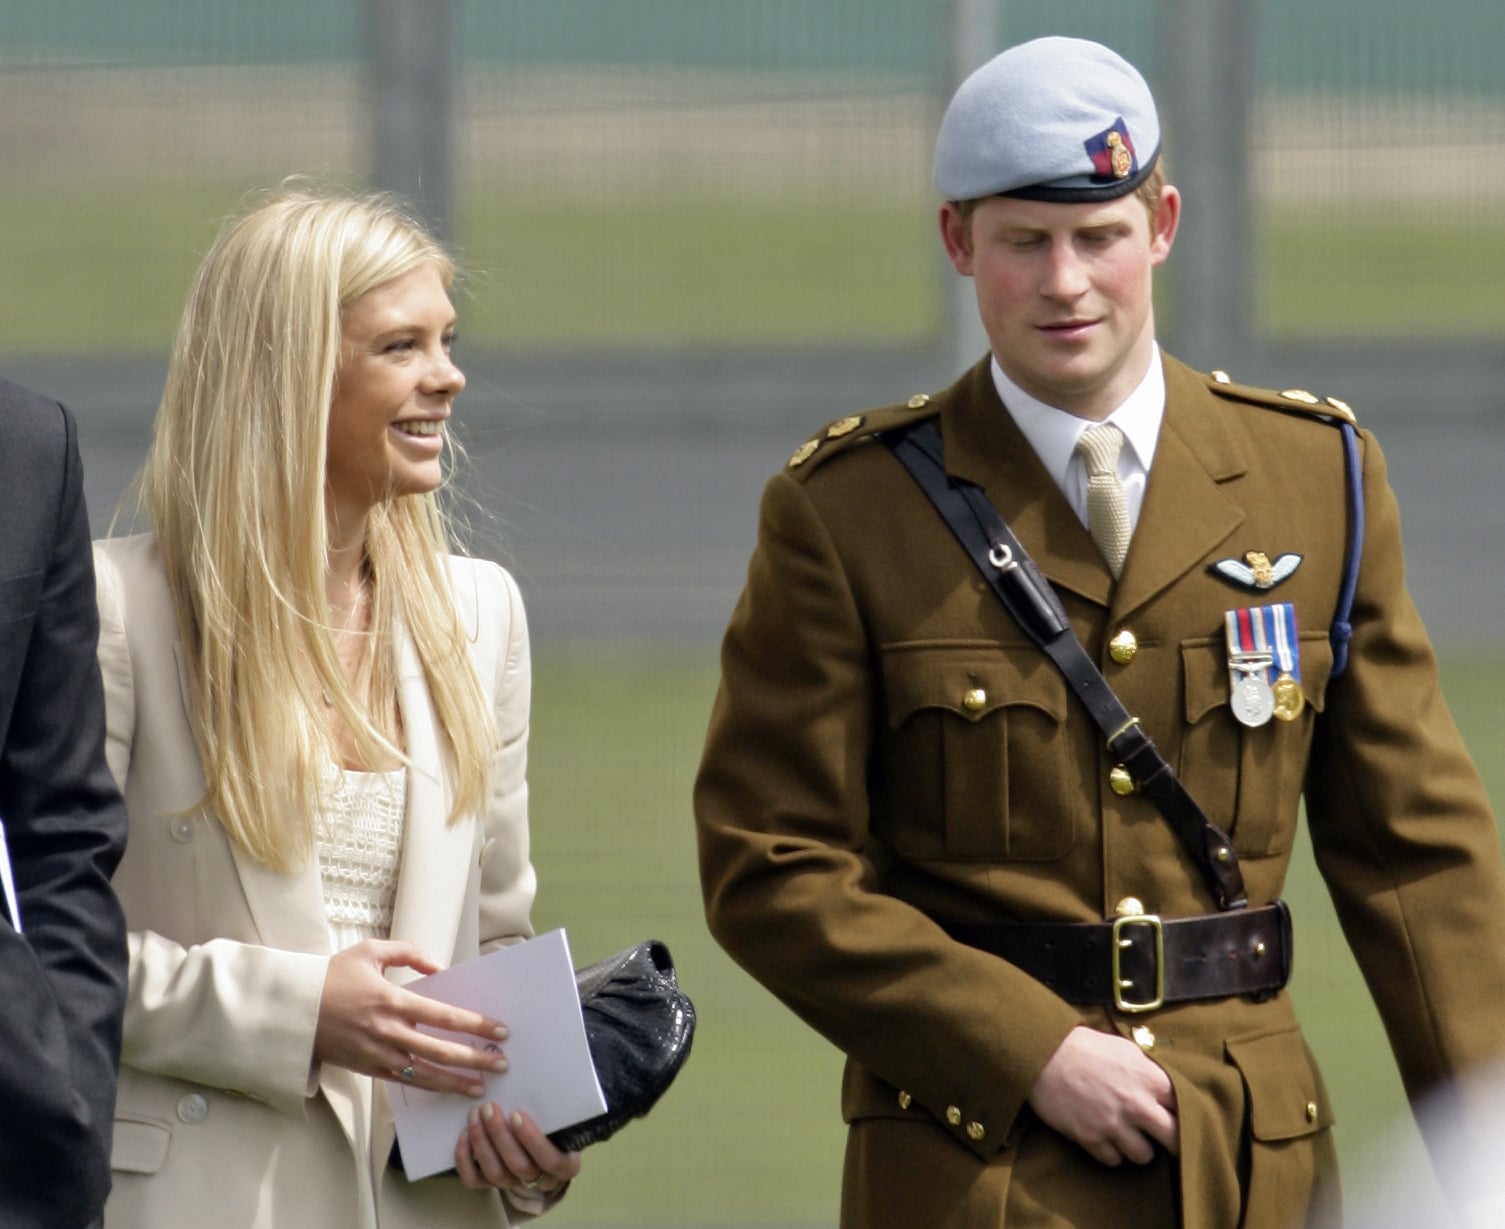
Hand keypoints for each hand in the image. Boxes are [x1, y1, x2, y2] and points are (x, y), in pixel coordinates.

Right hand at [314, 939, 510, 1095]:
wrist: (293, 1010)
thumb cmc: (332, 977)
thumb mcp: (369, 951)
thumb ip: (407, 952)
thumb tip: (438, 967)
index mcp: (392, 1000)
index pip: (444, 1016)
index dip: (475, 1024)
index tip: (499, 1030)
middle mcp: (389, 1031)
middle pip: (441, 1050)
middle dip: (475, 1057)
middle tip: (502, 1062)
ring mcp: (378, 1054)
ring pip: (425, 1073)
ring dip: (456, 1081)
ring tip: (481, 1086)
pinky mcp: (368, 1069)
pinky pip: (405, 1081)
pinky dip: (429, 1086)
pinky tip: (448, 1088)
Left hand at [456, 1104, 581, 1195]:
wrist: (542, 1147)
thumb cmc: (555, 1124)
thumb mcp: (562, 1118)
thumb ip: (554, 1109)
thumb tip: (539, 1077)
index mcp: (565, 1165)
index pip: (550, 1159)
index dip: (532, 1139)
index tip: (516, 1114)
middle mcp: (540, 1181)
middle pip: (518, 1166)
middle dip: (500, 1135)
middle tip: (488, 1107)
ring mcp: (514, 1184)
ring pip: (495, 1173)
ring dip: (482, 1142)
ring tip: (475, 1114)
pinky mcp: (491, 1185)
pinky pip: (474, 1180)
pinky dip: (465, 1159)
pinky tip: (464, 1135)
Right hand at [1027, 1026, 1178, 1165]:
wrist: (1042, 1055)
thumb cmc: (1084, 1047)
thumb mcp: (1124, 1049)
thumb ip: (1148, 1070)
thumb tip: (1164, 1087)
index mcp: (1150, 1079)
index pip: (1186, 1108)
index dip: (1181, 1113)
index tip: (1174, 1115)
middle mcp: (1137, 1105)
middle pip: (1174, 1140)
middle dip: (1171, 1140)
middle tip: (1162, 1138)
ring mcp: (1114, 1124)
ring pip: (1144, 1156)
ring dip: (1138, 1148)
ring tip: (1127, 1135)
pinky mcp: (1091, 1139)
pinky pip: (1113, 1160)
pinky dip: (1110, 1152)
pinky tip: (1104, 1137)